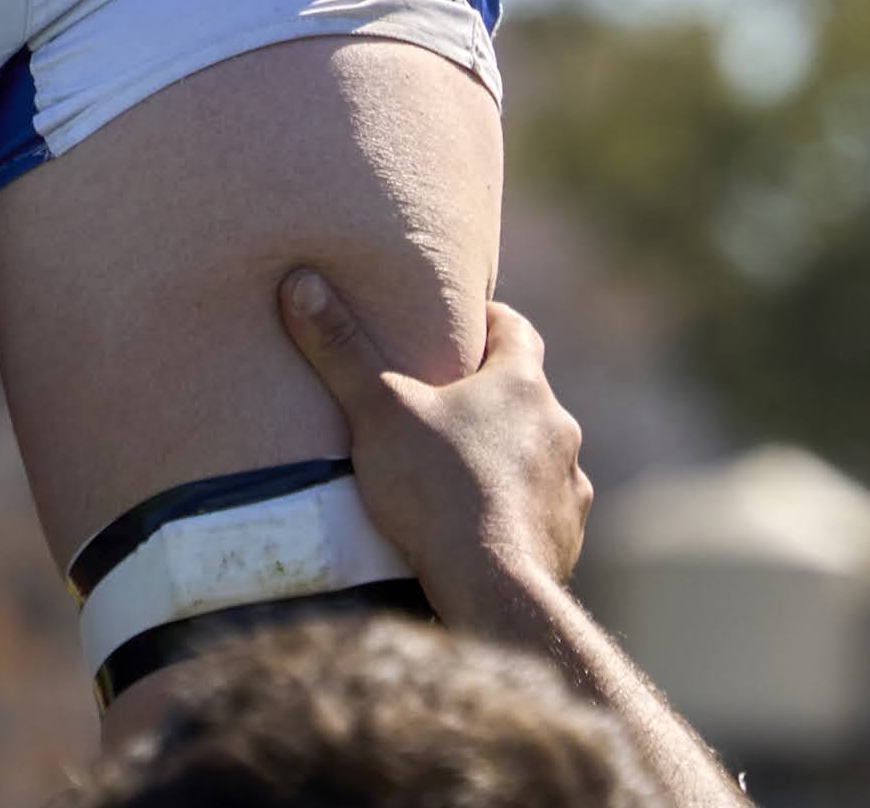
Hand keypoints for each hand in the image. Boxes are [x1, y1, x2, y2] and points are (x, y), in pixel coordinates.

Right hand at [277, 266, 591, 631]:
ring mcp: (568, 484)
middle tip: (442, 403)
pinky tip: (485, 525)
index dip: (488, 321)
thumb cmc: (436, 489)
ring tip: (461, 470)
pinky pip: (544, 509)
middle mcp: (557, 426)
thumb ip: (340, 347)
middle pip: (525, 395)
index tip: (460, 324)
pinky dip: (518, 508)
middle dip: (489, 396)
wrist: (491, 589)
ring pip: (537, 454)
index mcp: (520, 384)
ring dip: (508, 455)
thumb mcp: (377, 410)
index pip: (516, 329)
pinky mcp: (566, 535)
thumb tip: (301, 281)